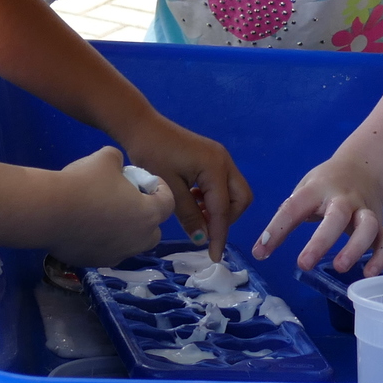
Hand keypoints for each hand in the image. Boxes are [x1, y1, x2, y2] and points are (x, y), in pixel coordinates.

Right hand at [45, 146, 173, 266]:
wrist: (50, 211)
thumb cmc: (85, 182)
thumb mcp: (106, 158)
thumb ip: (118, 161)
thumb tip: (117, 167)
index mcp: (148, 214)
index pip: (168, 203)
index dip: (161, 189)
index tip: (148, 183)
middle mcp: (138, 240)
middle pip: (153, 231)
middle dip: (146, 217)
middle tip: (129, 202)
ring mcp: (117, 255)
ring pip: (129, 244)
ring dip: (124, 231)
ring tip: (105, 215)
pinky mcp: (95, 262)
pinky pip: (106, 251)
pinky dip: (102, 242)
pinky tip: (86, 228)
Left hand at [117, 116, 252, 254]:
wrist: (141, 126)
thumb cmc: (152, 154)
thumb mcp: (169, 188)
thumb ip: (188, 214)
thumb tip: (202, 239)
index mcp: (215, 168)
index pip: (222, 209)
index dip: (219, 235)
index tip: (214, 256)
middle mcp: (224, 161)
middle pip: (241, 199)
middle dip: (227, 219)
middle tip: (204, 228)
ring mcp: (220, 157)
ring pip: (233, 192)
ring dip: (219, 208)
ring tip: (195, 214)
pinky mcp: (212, 157)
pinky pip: (223, 184)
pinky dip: (213, 198)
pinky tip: (193, 200)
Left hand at [253, 155, 382, 275]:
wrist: (365, 166)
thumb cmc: (326, 183)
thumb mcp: (304, 189)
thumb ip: (289, 215)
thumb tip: (263, 248)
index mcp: (318, 189)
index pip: (294, 207)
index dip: (276, 230)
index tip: (261, 253)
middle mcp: (343, 199)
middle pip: (337, 216)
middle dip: (321, 241)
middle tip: (303, 265)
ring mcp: (364, 210)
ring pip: (367, 226)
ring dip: (355, 247)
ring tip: (340, 267)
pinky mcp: (380, 223)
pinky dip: (381, 256)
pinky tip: (368, 273)